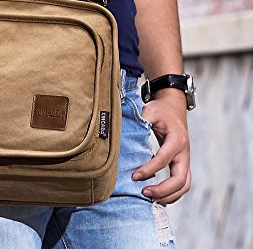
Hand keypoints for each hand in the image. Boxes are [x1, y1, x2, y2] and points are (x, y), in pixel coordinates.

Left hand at [131, 89, 190, 204]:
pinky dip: (172, 194)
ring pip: (184, 185)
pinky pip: (182, 184)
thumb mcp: (150, 111)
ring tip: (150, 200)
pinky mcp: (183, 165)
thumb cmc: (161, 111)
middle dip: (163, 190)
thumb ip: (141, 121)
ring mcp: (185, 160)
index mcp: (177, 139)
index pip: (164, 159)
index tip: (134, 176)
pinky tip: (158, 198)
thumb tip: (122, 131)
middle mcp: (184, 153)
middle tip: (144, 192)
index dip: (149, 169)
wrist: (174, 108)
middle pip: (180, 179)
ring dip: (169, 196)